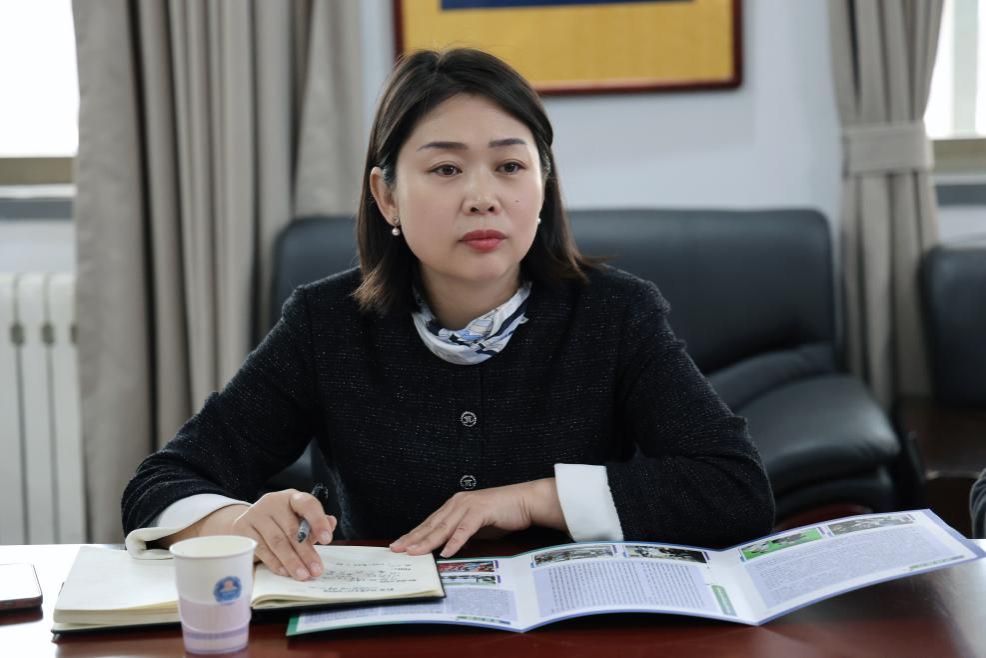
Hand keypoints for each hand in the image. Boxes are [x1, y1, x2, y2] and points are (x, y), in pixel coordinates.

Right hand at [185, 490, 335, 580]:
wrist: (248, 524)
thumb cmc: (280, 523)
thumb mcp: (298, 520)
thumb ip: (315, 524)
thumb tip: (331, 523)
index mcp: (292, 498)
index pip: (307, 504)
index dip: (318, 521)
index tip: (328, 540)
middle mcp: (273, 502)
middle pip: (292, 529)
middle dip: (306, 552)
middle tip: (316, 570)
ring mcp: (256, 514)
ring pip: (277, 541)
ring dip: (292, 561)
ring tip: (303, 575)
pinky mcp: (242, 528)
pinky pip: (261, 549)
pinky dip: (274, 562)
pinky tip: (284, 572)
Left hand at [389, 478, 566, 557]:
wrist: (525, 501)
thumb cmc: (503, 513)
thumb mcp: (477, 526)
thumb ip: (462, 534)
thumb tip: (448, 548)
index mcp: (455, 505)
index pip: (430, 523)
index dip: (414, 534)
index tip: (400, 545)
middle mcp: (458, 503)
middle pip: (432, 524)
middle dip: (413, 538)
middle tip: (397, 549)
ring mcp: (469, 506)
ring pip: (444, 527)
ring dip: (428, 541)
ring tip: (414, 552)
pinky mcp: (481, 511)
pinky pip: (465, 529)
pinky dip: (455, 541)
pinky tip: (446, 551)